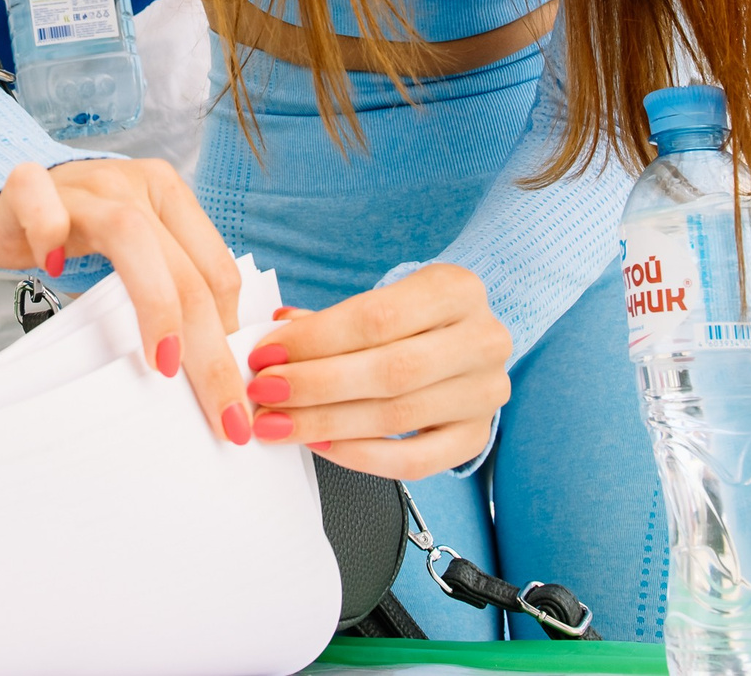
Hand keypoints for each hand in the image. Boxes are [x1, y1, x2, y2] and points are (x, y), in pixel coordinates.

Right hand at [0, 158, 245, 439]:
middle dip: (211, 349)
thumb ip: (168, 294)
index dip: (231, 335)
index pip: (218, 272)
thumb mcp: (134, 261)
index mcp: (169, 198)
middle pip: (185, 270)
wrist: (5, 202)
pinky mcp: (26, 185)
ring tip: (164, 364)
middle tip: (224, 416)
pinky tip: (53, 269)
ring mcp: (82, 185)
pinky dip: (49, 232)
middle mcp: (133, 186)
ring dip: (156, 304)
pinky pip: (40, 201)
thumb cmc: (76, 242)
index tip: (233, 395)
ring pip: (130, 236)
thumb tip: (209, 373)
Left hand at [240, 265, 510, 477]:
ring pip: (398, 416)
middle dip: (316, 386)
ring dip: (328, 423)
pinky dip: (362, 456)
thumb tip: (272, 348)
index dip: (314, 340)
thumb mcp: (381, 298)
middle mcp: (483, 340)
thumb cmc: (411, 316)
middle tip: (265, 394)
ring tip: (280, 424)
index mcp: (457, 290)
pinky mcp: (477, 437)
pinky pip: (416, 461)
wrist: (462, 336)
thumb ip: (328, 321)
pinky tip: (322, 444)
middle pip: (390, 371)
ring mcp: (485, 393)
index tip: (266, 356)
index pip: (376, 318)